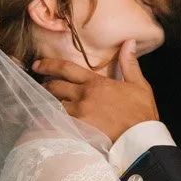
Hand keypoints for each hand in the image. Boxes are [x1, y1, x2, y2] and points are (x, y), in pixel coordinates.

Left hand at [32, 40, 158, 142]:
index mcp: (96, 83)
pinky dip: (49, 123)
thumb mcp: (139, 84)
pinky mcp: (78, 131)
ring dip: (47, 106)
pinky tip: (44, 125)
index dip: (49, 65)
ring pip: (54, 106)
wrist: (141, 138)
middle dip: (46, 87)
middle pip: (56, 87)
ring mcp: (79, 114)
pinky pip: (57, 125)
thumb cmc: (142, 113)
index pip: (67, 69)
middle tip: (40, 88)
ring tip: (42, 108)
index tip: (38, 65)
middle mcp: (84, 96)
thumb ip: (129, 63)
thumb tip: (129, 41)